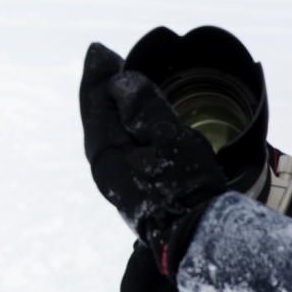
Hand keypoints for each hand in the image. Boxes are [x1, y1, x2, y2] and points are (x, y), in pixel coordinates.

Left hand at [81, 42, 225, 273]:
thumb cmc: (186, 188)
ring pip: (106, 132)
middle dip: (101, 87)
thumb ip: (145, 107)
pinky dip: (121, 124)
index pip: (95, 102)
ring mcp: (117, 179)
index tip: (99, 51)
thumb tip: (120, 81)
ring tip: (120, 84)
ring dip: (111, 106)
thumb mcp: (171, 139)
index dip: (97, 74)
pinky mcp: (132, 188)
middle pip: (97, 116)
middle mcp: (105, 166)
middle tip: (107, 61)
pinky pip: (118, 145)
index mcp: (107, 152)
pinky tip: (133, 120)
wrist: (196, 239)